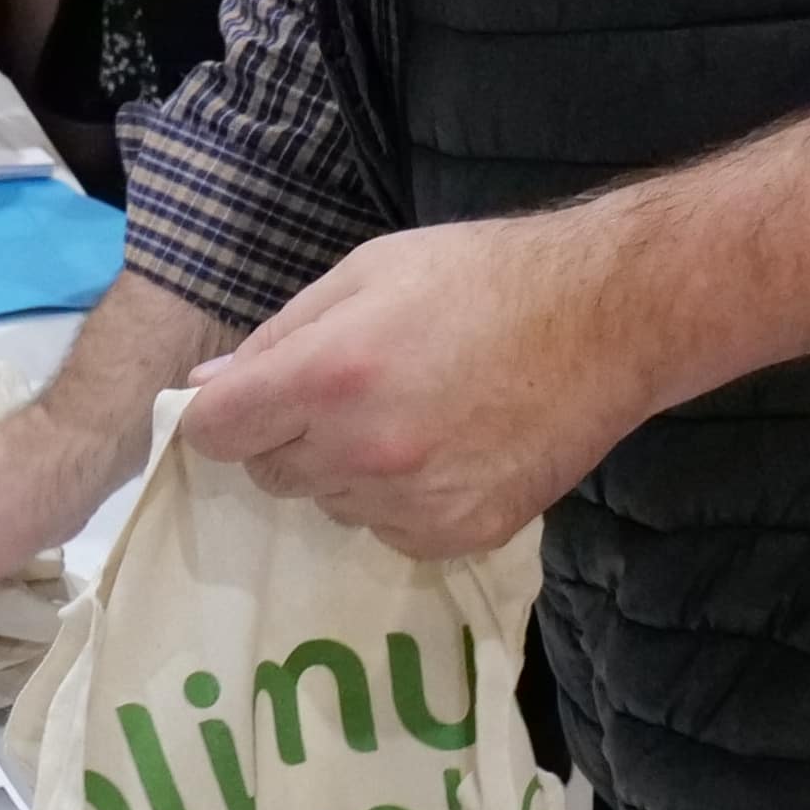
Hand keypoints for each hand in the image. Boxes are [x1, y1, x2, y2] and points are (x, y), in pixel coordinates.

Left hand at [181, 209, 679, 561]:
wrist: (604, 320)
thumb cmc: (479, 278)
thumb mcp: (365, 273)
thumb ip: (278, 335)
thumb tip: (205, 389)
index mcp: (329, 375)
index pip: (217, 431)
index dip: (223, 414)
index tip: (247, 401)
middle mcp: (363, 451)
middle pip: (271, 471)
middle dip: (291, 434)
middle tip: (352, 391)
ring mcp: (412, 503)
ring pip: (331, 502)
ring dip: (347, 468)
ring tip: (412, 413)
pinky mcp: (458, 536)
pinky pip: (388, 530)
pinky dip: (399, 499)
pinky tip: (446, 449)